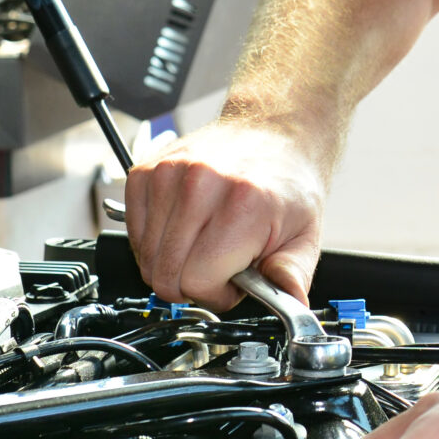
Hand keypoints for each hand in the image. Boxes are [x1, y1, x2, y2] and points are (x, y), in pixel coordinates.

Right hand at [123, 119, 325, 310]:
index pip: (197, 281)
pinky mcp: (146, 170)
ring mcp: (168, 173)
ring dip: (173, 262)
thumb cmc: (285, 186)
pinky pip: (133, 231)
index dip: (215, 294)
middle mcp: (200, 184)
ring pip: (147, 257)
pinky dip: (155, 242)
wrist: (271, 134)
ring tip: (205, 243)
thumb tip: (293, 305)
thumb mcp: (304, 237)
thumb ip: (292, 276)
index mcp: (242, 205)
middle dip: (192, 283)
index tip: (232, 282)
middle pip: (165, 274)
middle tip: (219, 265)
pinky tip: (184, 229)